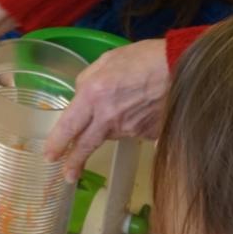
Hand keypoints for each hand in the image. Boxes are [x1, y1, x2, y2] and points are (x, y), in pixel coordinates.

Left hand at [44, 39, 168, 178]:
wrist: (182, 67)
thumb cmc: (144, 58)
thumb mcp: (107, 60)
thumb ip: (88, 81)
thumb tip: (81, 96)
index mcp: (93, 95)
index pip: (69, 126)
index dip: (58, 143)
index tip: (50, 156)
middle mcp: (109, 117)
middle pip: (87, 144)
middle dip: (75, 161)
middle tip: (68, 175)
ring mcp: (130, 128)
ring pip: (110, 134)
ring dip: (109, 127)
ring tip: (122, 104)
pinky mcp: (147, 134)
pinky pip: (132, 132)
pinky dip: (131, 123)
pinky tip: (140, 107)